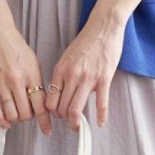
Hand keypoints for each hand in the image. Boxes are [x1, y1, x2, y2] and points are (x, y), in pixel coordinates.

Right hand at [0, 11, 53, 134]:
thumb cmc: (15, 47)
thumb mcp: (33, 63)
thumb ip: (37, 83)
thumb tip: (41, 104)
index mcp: (31, 74)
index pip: (41, 104)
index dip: (44, 120)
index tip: (47, 130)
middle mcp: (17, 80)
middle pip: (26, 113)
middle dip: (29, 118)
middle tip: (28, 114)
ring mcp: (1, 83)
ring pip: (11, 114)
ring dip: (16, 119)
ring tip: (17, 114)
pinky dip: (1, 120)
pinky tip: (5, 122)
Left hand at [44, 9, 126, 130]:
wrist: (103, 27)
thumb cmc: (86, 41)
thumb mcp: (67, 57)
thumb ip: (63, 74)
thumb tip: (61, 92)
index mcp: (60, 70)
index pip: (51, 100)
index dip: (53, 112)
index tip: (58, 115)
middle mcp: (72, 76)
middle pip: (62, 108)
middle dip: (65, 120)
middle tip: (69, 123)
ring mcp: (88, 79)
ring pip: (76, 109)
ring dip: (76, 123)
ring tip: (79, 127)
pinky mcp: (104, 79)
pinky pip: (101, 103)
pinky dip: (100, 117)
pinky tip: (100, 124)